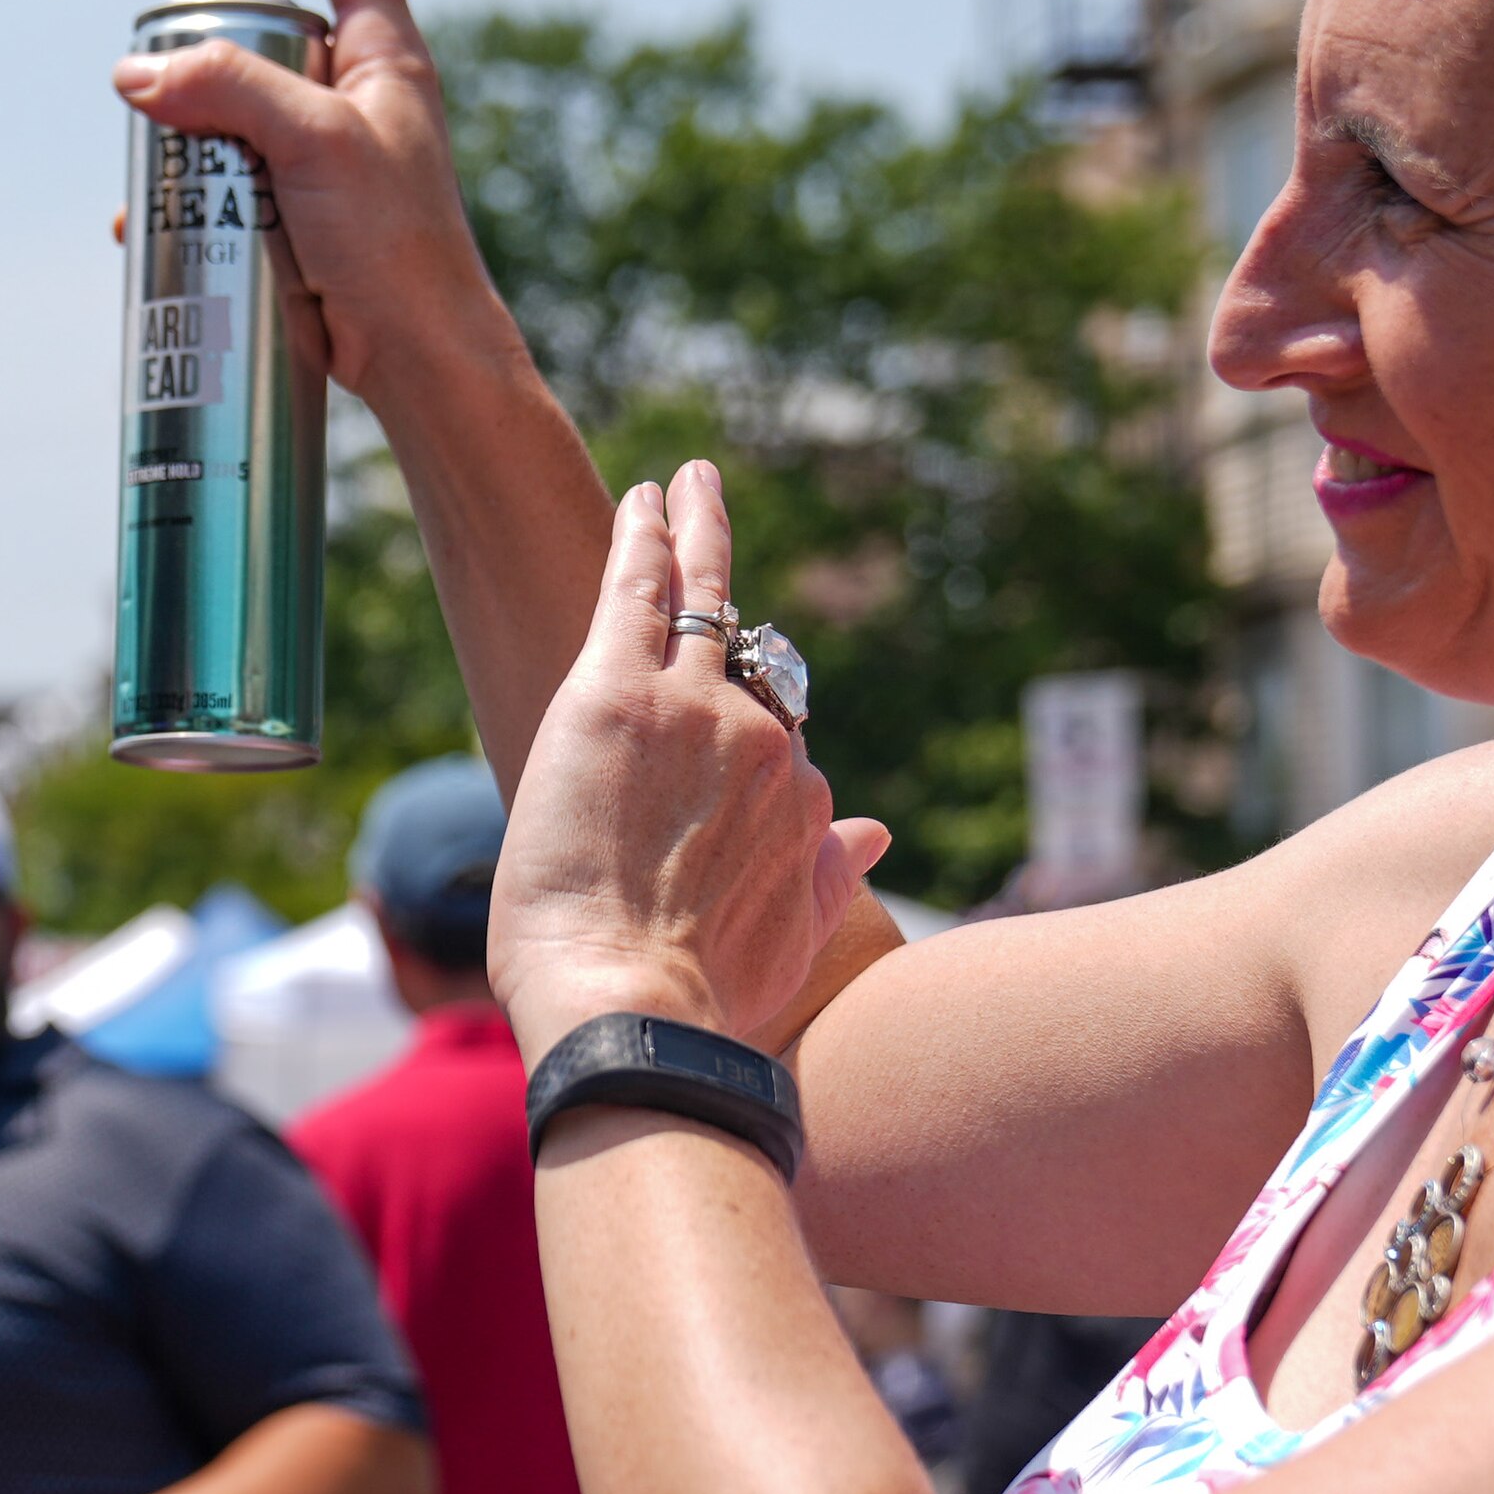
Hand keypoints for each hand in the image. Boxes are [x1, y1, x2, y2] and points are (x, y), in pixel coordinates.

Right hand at [109, 0, 510, 418]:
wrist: (418, 356)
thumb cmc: (394, 244)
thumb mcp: (314, 142)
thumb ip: (230, 88)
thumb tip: (139, 73)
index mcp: (383, 51)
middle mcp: (355, 92)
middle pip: (265, 30)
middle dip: (201, 55)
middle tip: (161, 87)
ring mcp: (324, 153)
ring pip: (233, 111)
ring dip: (182, 134)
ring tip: (150, 171)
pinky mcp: (297, 210)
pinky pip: (227, 178)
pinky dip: (184, 193)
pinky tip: (147, 225)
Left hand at [492, 462, 887, 1058]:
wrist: (633, 1008)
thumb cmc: (699, 999)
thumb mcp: (789, 941)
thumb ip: (830, 880)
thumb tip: (876, 832)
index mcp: (796, 801)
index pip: (777, 739)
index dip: (746, 721)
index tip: (726, 698)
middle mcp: (762, 741)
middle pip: (751, 655)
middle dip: (729, 588)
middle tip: (710, 506)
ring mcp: (694, 706)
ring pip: (703, 601)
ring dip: (693, 536)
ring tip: (684, 485)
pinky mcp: (617, 691)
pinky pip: (642, 592)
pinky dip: (645, 538)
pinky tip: (643, 498)